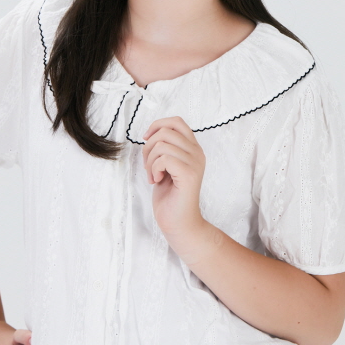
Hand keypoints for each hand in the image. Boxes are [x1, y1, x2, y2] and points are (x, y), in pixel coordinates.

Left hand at [142, 116, 205, 238]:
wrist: (179, 222)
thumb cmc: (170, 196)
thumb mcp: (166, 166)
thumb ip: (165, 148)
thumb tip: (151, 134)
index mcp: (193, 148)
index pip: (176, 122)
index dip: (157, 125)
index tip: (147, 139)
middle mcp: (197, 153)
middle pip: (166, 131)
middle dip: (148, 147)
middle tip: (148, 166)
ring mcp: (195, 163)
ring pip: (162, 144)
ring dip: (150, 161)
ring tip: (153, 175)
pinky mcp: (189, 174)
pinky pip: (164, 158)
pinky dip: (154, 169)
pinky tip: (156, 181)